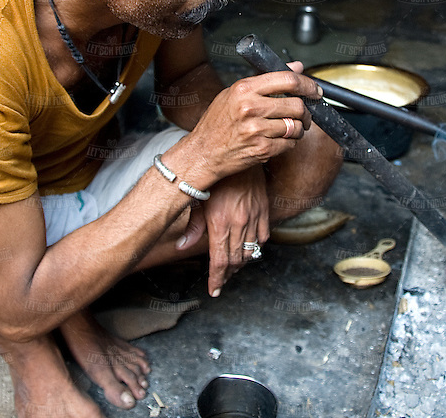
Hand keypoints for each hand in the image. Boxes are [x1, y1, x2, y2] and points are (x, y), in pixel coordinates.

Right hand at [173, 62, 320, 186]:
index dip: (308, 84)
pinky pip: (289, 144)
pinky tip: (278, 140)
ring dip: (298, 129)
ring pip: (296, 126)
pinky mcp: (261, 149)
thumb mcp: (234, 93)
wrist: (203, 153)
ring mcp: (256, 130)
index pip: (287, 80)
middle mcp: (250, 108)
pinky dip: (289, 143)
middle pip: (296, 105)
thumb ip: (266, 80)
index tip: (315, 90)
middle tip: (304, 114)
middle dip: (306, 111)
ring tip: (289, 129)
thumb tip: (296, 67)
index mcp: (244, 89)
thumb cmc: (217, 123)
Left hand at [175, 165, 268, 296]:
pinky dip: (256, 247)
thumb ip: (193, 226)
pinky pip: (263, 237)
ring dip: (240, 264)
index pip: (220, 261)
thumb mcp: (198, 199)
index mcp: (220, 223)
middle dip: (227, 274)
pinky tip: (249, 250)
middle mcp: (239, 223)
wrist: (239, 155)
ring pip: (250, 251)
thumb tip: (182, 246)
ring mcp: (254, 217)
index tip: (214, 290)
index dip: (217, 279)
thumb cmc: (216, 175)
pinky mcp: (264, 210)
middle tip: (220, 282)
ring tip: (232, 269)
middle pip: (234, 260)